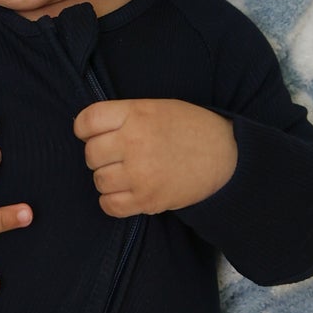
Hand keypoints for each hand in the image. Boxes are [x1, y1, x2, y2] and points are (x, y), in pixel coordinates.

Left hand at [72, 97, 236, 217]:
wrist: (227, 156)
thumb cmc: (190, 128)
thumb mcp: (157, 107)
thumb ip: (124, 115)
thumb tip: (88, 131)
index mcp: (136, 114)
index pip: (86, 121)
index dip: (85, 129)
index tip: (93, 133)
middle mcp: (134, 142)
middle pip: (90, 154)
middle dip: (100, 155)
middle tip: (117, 155)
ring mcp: (140, 173)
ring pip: (98, 180)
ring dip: (108, 178)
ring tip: (126, 173)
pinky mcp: (148, 200)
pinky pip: (110, 205)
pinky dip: (113, 201)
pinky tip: (126, 192)